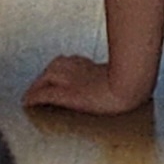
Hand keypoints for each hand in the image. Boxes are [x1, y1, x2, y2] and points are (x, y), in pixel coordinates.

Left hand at [23, 55, 147, 115]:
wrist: (132, 86)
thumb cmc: (136, 81)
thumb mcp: (130, 75)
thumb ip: (123, 72)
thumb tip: (136, 71)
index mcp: (94, 66)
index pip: (72, 61)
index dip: (62, 67)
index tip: (58, 72)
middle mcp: (81, 69)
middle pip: (56, 65)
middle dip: (46, 74)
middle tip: (39, 83)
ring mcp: (73, 81)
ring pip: (47, 76)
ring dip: (37, 84)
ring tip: (32, 92)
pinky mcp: (67, 95)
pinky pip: (44, 94)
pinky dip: (34, 97)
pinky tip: (27, 103)